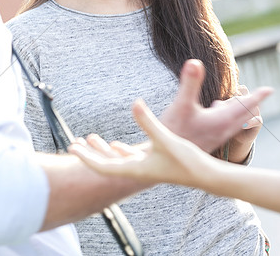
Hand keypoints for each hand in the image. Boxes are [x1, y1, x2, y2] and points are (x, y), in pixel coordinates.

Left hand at [70, 99, 217, 187]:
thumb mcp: (165, 138)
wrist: (207, 176)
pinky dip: (120, 150)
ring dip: (102, 150)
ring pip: (117, 160)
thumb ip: (148, 122)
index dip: (86, 157)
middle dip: (88, 154)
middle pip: (106, 164)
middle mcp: (138, 170)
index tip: (72, 147)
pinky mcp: (155, 162)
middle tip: (72, 144)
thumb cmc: (187, 160)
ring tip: (89, 138)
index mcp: (136, 168)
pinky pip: (130, 157)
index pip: (103, 166)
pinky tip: (115, 144)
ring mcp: (145, 167)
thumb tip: (134, 103)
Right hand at [159, 60, 271, 152]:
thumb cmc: (173, 131)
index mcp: (222, 120)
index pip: (245, 106)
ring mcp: (218, 136)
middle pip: (246, 114)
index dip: (257, 96)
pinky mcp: (210, 139)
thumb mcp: (181, 104)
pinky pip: (228, 126)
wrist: (165, 158)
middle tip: (258, 92)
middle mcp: (223, 130)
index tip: (270, 89)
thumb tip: (194, 62)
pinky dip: (230, 116)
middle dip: (251, 102)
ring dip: (241, 109)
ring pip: (237, 122)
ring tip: (239, 98)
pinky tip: (216, 108)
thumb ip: (190, 83)